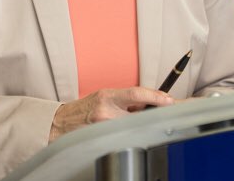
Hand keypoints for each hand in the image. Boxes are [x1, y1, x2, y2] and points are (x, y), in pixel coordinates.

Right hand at [49, 87, 173, 141]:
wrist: (62, 124)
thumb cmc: (84, 109)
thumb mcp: (103, 96)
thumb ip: (125, 98)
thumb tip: (150, 101)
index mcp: (107, 97)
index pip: (136, 94)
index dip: (155, 96)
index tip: (169, 99)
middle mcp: (107, 112)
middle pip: (140, 113)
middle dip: (156, 112)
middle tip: (172, 109)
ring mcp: (106, 128)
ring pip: (135, 126)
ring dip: (143, 123)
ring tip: (140, 120)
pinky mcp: (105, 139)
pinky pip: (126, 135)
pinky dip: (133, 132)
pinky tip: (132, 131)